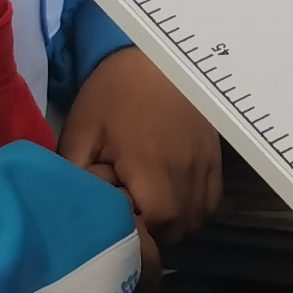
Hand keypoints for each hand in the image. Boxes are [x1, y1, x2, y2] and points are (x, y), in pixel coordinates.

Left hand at [62, 50, 223, 244]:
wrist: (153, 58)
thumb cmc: (112, 94)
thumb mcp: (81, 131)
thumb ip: (76, 175)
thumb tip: (75, 211)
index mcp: (150, 161)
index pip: (161, 221)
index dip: (142, 233)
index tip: (121, 224)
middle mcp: (186, 166)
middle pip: (183, 225)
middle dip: (157, 233)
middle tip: (133, 219)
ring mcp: (205, 161)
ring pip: (200, 216)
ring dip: (177, 223)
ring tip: (151, 210)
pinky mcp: (216, 155)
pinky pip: (213, 199)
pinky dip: (194, 208)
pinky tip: (173, 198)